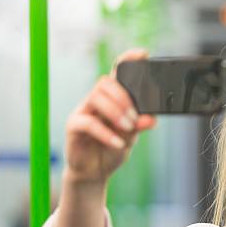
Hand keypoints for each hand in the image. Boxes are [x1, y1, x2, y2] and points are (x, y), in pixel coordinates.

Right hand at [64, 49, 156, 183]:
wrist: (95, 172)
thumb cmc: (112, 149)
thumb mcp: (131, 137)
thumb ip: (139, 125)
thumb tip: (152, 119)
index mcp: (112, 98)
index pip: (117, 73)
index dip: (128, 60)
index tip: (143, 54)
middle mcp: (96, 100)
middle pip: (105, 82)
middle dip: (123, 98)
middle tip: (134, 118)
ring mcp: (83, 111)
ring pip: (96, 97)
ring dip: (115, 112)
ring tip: (127, 128)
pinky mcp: (73, 126)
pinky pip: (87, 122)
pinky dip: (105, 132)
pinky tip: (117, 143)